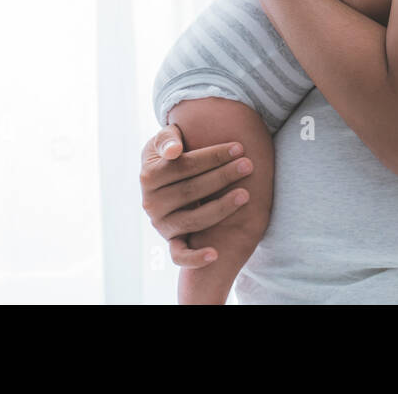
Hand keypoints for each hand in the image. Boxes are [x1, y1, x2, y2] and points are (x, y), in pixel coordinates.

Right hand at [139, 125, 253, 266]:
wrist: (163, 177)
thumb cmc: (171, 152)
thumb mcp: (164, 140)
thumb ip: (167, 139)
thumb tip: (174, 152)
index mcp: (149, 175)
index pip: (184, 166)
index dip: (212, 156)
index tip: (239, 148)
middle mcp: (151, 202)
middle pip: (191, 191)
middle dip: (222, 177)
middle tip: (249, 165)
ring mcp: (161, 224)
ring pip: (193, 220)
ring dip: (221, 208)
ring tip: (245, 194)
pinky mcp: (171, 240)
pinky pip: (179, 255)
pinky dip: (195, 258)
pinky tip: (214, 254)